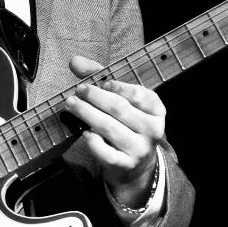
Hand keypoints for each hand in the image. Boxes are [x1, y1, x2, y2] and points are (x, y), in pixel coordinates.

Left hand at [63, 55, 166, 208]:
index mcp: (156, 110)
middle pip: (120, 109)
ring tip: (71, 105)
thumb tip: (75, 61)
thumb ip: (101, 77)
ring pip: (110, 129)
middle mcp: (152, 130)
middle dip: (95, 97)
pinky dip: (93, 142)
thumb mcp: (122, 99)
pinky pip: (106, 153)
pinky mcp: (125, 165)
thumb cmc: (126, 123)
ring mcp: (140, 149)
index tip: (103, 83)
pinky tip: (84, 132)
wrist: (136, 165)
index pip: (139, 95)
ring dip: (87, 114)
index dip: (120, 87)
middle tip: (78, 91)